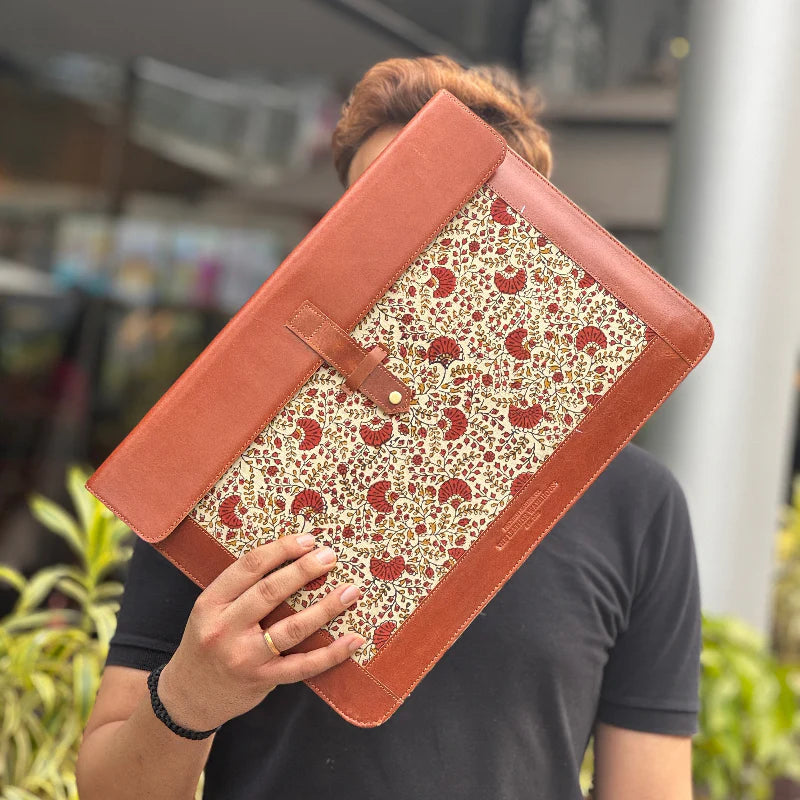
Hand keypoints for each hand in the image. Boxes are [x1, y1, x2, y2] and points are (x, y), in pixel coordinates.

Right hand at [157, 532, 363, 730]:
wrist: (190, 696)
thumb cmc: (208, 642)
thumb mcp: (211, 609)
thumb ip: (242, 588)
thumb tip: (293, 557)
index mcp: (211, 603)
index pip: (249, 567)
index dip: (281, 550)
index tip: (308, 540)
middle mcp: (224, 629)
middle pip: (270, 592)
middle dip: (304, 571)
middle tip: (331, 557)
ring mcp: (244, 657)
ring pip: (291, 628)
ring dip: (326, 608)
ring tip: (351, 592)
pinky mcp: (263, 680)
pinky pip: (303, 666)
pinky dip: (331, 653)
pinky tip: (353, 640)